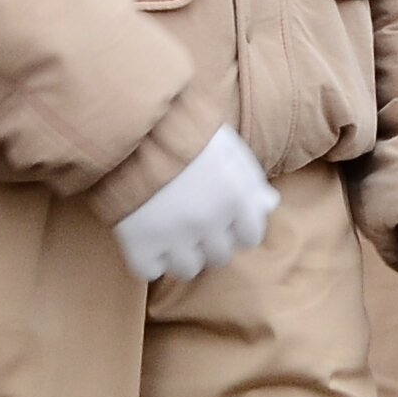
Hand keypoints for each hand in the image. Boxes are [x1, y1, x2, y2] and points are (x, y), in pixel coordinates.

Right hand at [111, 127, 275, 285]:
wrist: (129, 124)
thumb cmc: (182, 131)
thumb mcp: (225, 146)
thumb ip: (250, 177)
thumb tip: (268, 205)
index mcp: (233, 196)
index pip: (250, 237)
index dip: (237, 227)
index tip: (223, 217)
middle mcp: (207, 221)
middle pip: (220, 256)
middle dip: (211, 241)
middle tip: (194, 222)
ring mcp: (172, 235)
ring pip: (188, 270)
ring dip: (182, 255)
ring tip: (171, 235)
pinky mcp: (137, 242)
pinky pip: (149, 272)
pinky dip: (150, 261)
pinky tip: (148, 242)